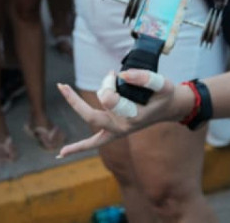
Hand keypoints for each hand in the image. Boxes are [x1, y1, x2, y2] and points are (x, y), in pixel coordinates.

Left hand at [56, 69, 183, 157]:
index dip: (108, 83)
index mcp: (134, 117)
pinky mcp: (113, 133)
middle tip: (62, 85)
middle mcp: (122, 128)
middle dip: (75, 101)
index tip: (114, 73)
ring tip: (62, 86)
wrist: (169, 108)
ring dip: (76, 106)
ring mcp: (116, 132)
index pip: (109, 99)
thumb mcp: (162, 83)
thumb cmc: (164, 95)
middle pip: (91, 117)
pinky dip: (77, 148)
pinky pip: (93, 144)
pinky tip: (60, 155)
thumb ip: (145, 78)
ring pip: (91, 120)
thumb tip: (121, 74)